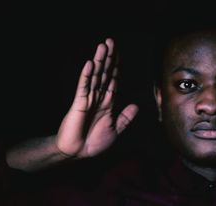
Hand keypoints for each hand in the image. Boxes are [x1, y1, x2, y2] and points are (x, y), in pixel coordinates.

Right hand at [56, 38, 137, 157]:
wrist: (79, 153)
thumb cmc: (94, 142)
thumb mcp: (115, 129)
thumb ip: (125, 118)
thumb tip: (136, 106)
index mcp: (107, 102)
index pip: (113, 80)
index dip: (116, 67)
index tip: (119, 53)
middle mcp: (98, 98)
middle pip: (104, 74)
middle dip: (108, 58)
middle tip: (110, 41)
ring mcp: (88, 99)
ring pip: (95, 76)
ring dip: (99, 61)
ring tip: (102, 46)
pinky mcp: (79, 105)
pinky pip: (84, 88)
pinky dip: (87, 76)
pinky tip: (90, 64)